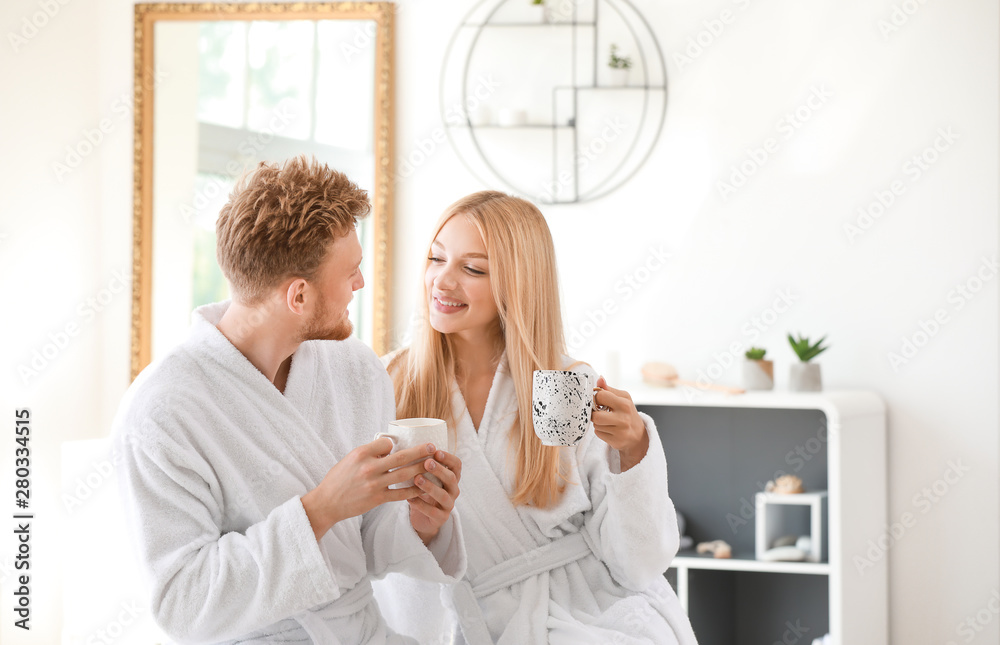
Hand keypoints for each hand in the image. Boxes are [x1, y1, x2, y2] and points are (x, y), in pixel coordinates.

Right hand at [301, 438, 435, 540]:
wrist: (327, 503)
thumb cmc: (338, 479)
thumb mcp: (350, 459)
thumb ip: (369, 453)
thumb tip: (389, 447)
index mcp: (361, 454)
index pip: (386, 444)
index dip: (395, 444)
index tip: (399, 446)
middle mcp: (369, 467)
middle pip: (401, 457)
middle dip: (420, 451)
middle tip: (433, 447)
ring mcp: (374, 484)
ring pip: (404, 474)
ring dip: (421, 469)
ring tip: (434, 464)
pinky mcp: (377, 499)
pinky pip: (400, 494)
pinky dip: (414, 490)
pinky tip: (424, 487)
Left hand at [408, 449, 461, 544]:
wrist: (423, 517)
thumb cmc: (423, 491)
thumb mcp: (426, 476)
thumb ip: (422, 463)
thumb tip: (406, 445)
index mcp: (451, 477)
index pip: (457, 465)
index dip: (448, 458)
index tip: (436, 451)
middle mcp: (453, 490)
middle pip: (451, 479)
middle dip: (439, 470)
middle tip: (426, 463)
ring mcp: (448, 505)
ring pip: (443, 496)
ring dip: (430, 487)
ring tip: (417, 479)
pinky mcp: (441, 519)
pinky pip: (432, 512)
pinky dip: (420, 504)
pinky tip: (409, 498)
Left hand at [592, 377, 648, 471]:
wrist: (638, 434)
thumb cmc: (627, 412)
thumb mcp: (622, 398)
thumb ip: (609, 389)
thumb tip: (599, 378)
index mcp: (624, 403)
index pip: (601, 396)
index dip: (596, 398)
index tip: (599, 400)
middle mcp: (624, 418)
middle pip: (595, 415)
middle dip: (594, 414)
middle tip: (599, 412)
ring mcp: (621, 431)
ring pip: (596, 425)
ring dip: (597, 422)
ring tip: (606, 421)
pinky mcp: (616, 441)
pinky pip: (598, 433)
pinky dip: (600, 431)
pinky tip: (608, 429)